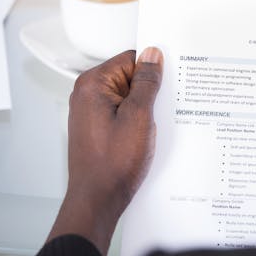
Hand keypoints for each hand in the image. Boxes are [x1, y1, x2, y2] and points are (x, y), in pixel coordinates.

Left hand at [47, 48, 162, 254]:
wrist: (99, 199)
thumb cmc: (112, 163)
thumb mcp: (139, 116)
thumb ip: (146, 82)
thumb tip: (152, 56)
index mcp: (93, 84)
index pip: (130, 59)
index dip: (152, 70)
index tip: (167, 82)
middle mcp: (88, 95)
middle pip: (129, 76)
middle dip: (149, 91)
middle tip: (161, 108)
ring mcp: (92, 112)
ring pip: (129, 96)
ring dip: (145, 107)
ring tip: (151, 125)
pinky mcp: (99, 126)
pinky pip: (124, 112)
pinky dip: (138, 119)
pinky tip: (146, 134)